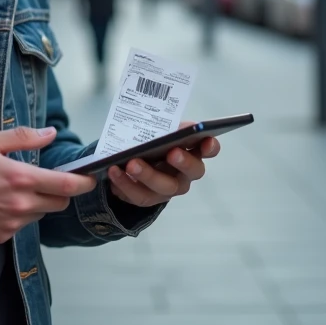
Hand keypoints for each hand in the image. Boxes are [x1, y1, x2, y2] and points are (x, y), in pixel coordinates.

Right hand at [0, 126, 96, 243]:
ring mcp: (11, 223)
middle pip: (59, 203)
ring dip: (37, 203)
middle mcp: (20, 204)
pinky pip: (21, 225)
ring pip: (40, 214)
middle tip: (47, 179)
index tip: (90, 178)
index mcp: (20, 178)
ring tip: (12, 189)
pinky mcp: (1, 235)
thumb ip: (23, 137)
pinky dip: (18, 215)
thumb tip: (50, 134)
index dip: (83, 182)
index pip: (65, 185)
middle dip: (59, 191)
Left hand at [106, 120, 221, 207]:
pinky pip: (139, 195)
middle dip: (184, 162)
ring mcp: (168, 189)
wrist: (127, 162)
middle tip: (171, 153)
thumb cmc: (150, 142)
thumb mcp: (158, 131)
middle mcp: (185, 174)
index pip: (209, 149)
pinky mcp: (148, 198)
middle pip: (193, 172)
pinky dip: (125, 183)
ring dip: (148, 175)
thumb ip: (169, 127)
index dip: (211, 146)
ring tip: (131, 163)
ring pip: (164, 187)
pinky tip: (114, 171)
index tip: (207, 139)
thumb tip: (179, 126)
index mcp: (191, 151)